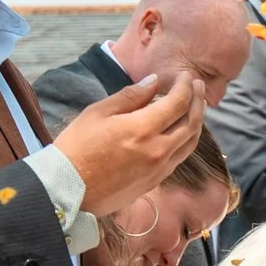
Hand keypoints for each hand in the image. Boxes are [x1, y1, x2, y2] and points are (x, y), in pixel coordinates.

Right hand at [58, 73, 207, 213]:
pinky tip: (181, 130)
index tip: (187, 76)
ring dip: (196, 121)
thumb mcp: (98, 112)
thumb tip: (154, 82)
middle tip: (198, 85)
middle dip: (198, 100)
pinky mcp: (155, 181)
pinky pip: (179, 157)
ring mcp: (160, 169)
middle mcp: (158, 150)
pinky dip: (186, 139)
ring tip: (195, 105)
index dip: (186, 87)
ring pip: (190, 142)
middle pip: (191, 122)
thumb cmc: (76, 147)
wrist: (67, 189)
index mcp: (143, 129)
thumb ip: (130, 96)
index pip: (178, 103)